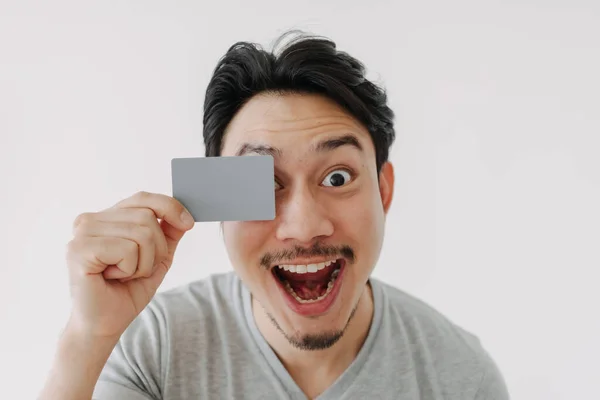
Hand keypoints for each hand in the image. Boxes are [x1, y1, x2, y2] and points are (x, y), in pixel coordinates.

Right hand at [65, 191, 194, 337]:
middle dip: (156, 249)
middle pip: (147, 217)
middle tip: (137, 269)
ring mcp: (82, 233)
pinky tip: (112, 278)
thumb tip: (183, 216)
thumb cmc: (125, 291)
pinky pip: (128, 249)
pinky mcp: (79, 250)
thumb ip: (168, 234)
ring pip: (142, 233)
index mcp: (106, 217)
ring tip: (123, 275)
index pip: (143, 198)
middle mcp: (89, 220)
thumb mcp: (157, 258)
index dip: (170, 207)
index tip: (189, 224)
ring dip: (144, 263)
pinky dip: (131, 269)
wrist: (104, 325)